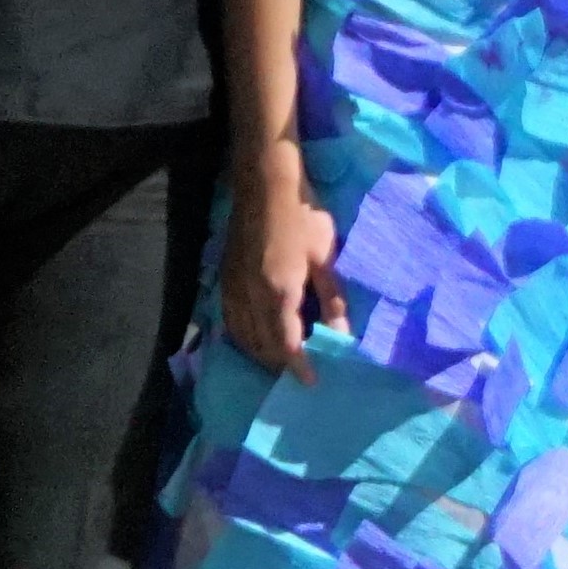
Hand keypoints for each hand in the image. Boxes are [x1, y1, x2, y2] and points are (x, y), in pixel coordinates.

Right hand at [221, 154, 341, 371]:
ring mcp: (233, 288)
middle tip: (297, 377)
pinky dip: (241, 337)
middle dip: (279, 366)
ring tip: (279, 365)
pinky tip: (252, 340)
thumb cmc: (304, 217)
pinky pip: (230, 320)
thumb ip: (332, 300)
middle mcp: (250, 297)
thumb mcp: (327, 258)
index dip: (299, 367)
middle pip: (262, 345)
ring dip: (259, 354)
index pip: (287, 344)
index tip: (311, 383)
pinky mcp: (225, 278)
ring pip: (242, 335)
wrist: (265, 185)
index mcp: (279, 293)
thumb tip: (342, 335)